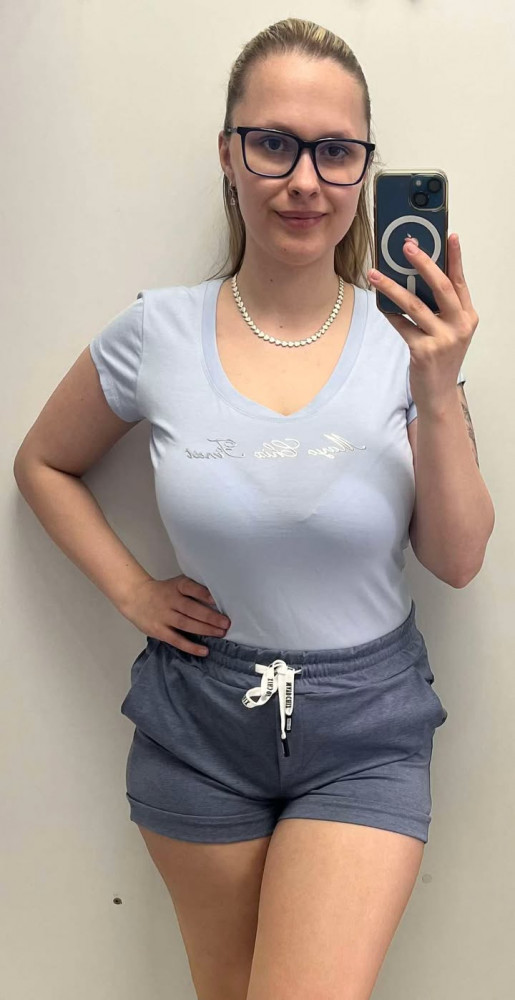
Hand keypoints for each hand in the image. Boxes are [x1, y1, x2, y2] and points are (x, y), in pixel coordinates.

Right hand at [120, 574, 230, 655]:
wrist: (135, 597)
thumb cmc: (163, 592)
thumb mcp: (176, 584)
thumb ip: (193, 590)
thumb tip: (218, 601)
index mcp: (176, 586)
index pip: (190, 588)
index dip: (203, 593)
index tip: (216, 599)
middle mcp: (170, 600)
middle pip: (191, 609)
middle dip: (210, 617)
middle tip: (226, 623)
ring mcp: (164, 616)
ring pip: (186, 624)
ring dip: (204, 630)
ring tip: (220, 634)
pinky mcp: (159, 631)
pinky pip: (176, 640)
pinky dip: (190, 646)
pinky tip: (204, 650)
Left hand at [368, 234, 478, 414]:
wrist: (438, 395)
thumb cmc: (441, 360)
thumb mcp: (449, 332)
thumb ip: (440, 309)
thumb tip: (416, 279)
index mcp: (468, 317)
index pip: (460, 281)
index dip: (455, 258)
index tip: (450, 235)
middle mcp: (459, 326)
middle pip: (440, 286)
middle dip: (423, 262)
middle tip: (406, 246)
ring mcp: (443, 339)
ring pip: (414, 305)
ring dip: (392, 286)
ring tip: (375, 273)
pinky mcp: (424, 352)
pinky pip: (402, 325)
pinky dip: (389, 313)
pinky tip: (379, 303)